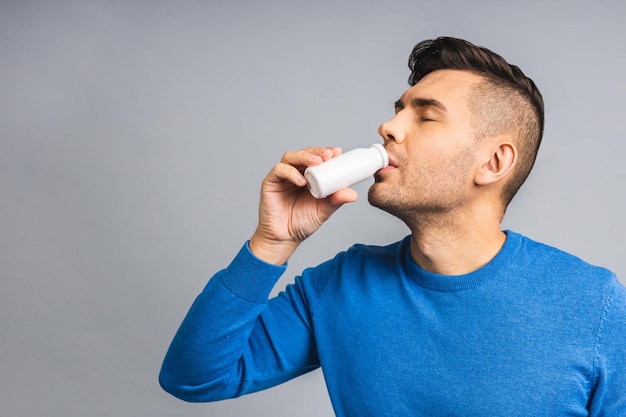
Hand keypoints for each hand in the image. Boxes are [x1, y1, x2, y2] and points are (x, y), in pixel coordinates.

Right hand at [249, 146, 357, 264]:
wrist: (284, 238)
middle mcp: (296, 173)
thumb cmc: (302, 223)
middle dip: (317, 151)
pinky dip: (290, 172)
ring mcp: (283, 177)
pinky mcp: (270, 182)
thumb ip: (336, 201)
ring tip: (316, 162)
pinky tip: (301, 181)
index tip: (338, 152)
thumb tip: (353, 194)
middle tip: (329, 155)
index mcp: (310, 176)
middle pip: (305, 153)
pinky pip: (279, 170)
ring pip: (291, 157)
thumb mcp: (324, 210)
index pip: (318, 157)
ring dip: (304, 156)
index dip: (327, 152)